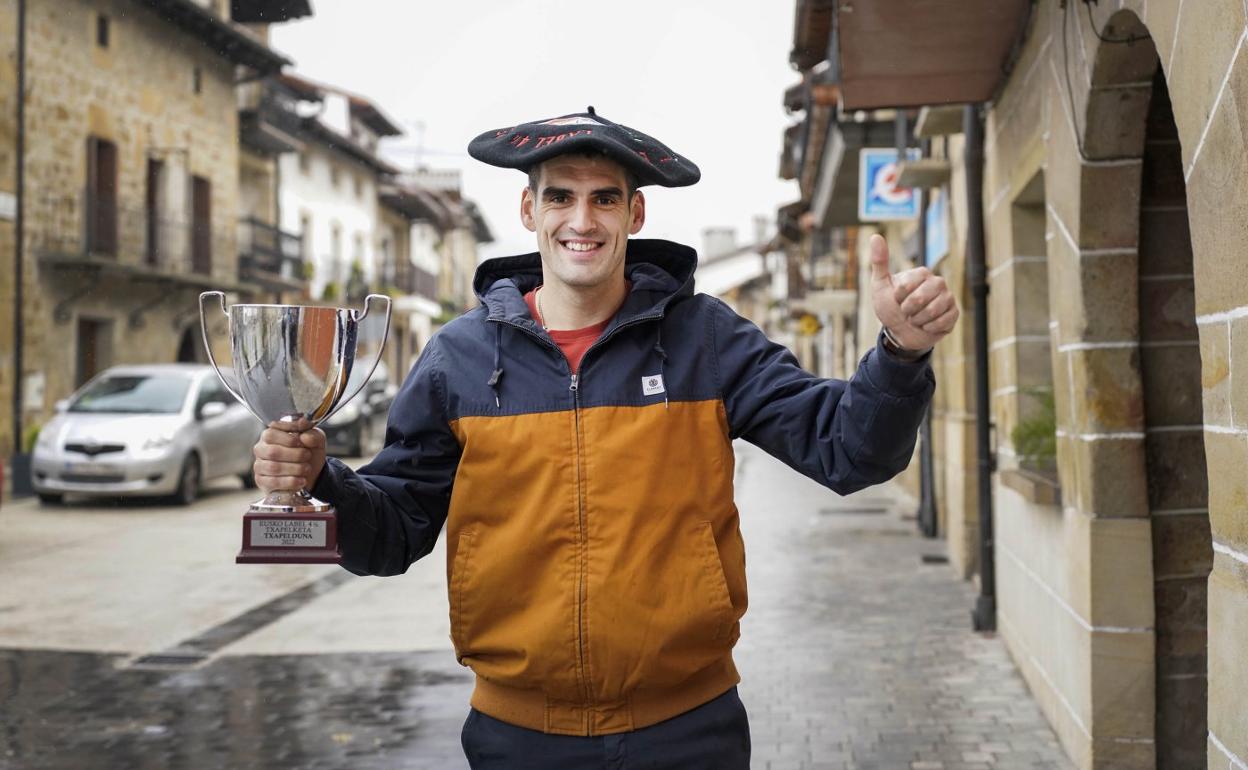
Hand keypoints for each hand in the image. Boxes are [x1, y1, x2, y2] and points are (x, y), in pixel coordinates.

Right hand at [252, 417, 326, 493]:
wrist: (312, 473)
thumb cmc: (309, 452)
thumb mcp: (316, 440)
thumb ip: (312, 434)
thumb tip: (304, 431)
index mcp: (270, 435)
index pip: (271, 434)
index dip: (288, 439)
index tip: (301, 442)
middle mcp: (261, 449)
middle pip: (273, 452)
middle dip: (295, 455)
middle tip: (307, 456)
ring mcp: (259, 466)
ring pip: (274, 468)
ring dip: (295, 469)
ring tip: (307, 468)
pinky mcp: (262, 481)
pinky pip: (274, 482)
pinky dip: (291, 482)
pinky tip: (302, 480)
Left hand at [869, 233, 958, 350]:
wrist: (901, 332)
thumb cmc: (891, 307)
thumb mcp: (880, 285)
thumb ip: (879, 261)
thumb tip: (875, 236)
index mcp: (922, 273)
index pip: (906, 286)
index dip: (898, 298)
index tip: (897, 299)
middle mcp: (938, 282)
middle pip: (921, 298)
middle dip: (907, 310)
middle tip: (906, 312)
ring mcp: (948, 298)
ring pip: (932, 311)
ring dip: (918, 320)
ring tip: (915, 319)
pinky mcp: (954, 313)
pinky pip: (943, 322)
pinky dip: (929, 328)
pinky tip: (926, 326)